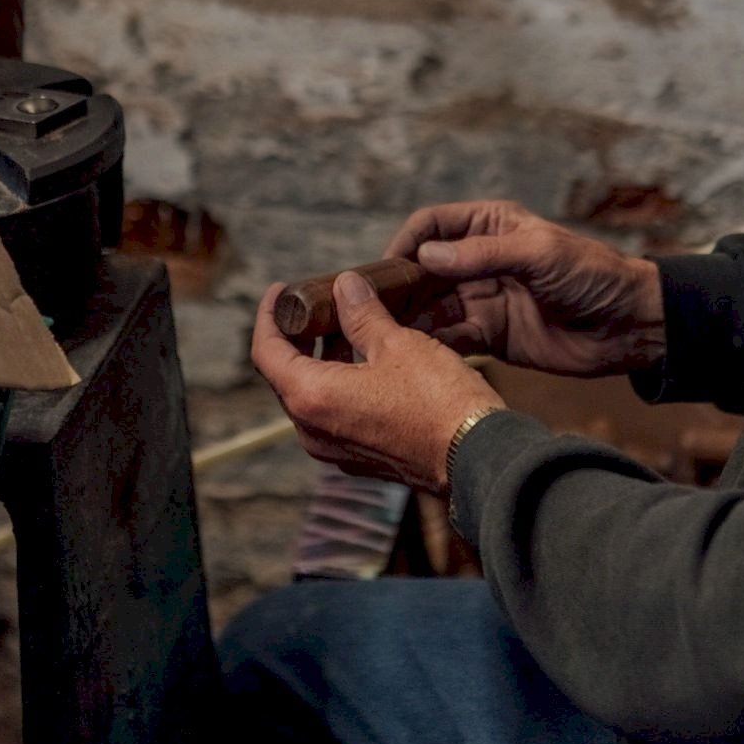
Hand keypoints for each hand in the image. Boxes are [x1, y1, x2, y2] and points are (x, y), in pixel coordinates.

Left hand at [252, 270, 504, 494]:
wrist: (477, 456)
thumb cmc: (438, 400)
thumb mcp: (398, 344)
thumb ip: (363, 314)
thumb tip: (344, 286)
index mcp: (312, 398)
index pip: (266, 352)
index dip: (268, 316)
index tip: (279, 292)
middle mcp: (313, 430)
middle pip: (286, 374)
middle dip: (298, 335)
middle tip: (316, 304)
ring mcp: (336, 449)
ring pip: (312, 394)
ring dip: (322, 358)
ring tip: (347, 324)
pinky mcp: (360, 458)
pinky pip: (335, 413)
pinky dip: (340, 382)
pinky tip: (368, 359)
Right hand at [384, 200, 664, 377]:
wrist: (629, 326)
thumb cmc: (591, 275)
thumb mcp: (539, 254)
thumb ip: (482, 256)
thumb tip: (426, 255)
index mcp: (489, 225)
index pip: (431, 225)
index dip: (405, 242)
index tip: (385, 269)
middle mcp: (479, 260)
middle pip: (422, 269)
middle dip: (397, 286)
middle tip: (369, 308)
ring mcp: (482, 298)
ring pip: (431, 307)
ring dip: (409, 319)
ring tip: (383, 336)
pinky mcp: (490, 336)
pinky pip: (451, 338)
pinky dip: (432, 346)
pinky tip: (415, 356)